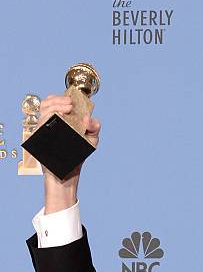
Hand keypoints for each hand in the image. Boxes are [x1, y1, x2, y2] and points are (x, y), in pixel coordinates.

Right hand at [38, 94, 100, 213]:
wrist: (70, 174)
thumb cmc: (79, 155)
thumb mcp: (91, 140)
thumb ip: (94, 127)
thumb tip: (87, 117)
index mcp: (59, 120)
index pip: (52, 102)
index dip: (58, 97)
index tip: (70, 100)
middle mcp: (49, 125)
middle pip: (45, 105)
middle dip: (57, 101)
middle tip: (70, 105)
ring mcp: (43, 133)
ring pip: (41, 115)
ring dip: (53, 109)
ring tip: (66, 111)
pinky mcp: (40, 142)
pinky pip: (39, 129)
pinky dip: (47, 122)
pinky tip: (58, 121)